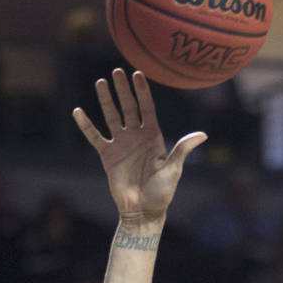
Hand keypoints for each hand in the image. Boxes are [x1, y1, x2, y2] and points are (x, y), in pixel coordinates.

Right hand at [73, 68, 206, 221]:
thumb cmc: (162, 192)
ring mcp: (121, 144)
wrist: (143, 211)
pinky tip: (78, 111)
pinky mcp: (107, 155)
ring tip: (100, 82)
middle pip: (129, 108)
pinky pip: (94, 137)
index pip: (147, 109)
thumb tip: (203, 134)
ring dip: (106, 100)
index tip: (138, 74)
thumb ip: (183, 149)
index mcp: (154, 137)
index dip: (142, 92)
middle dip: (123, 90)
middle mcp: (136, 137)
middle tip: (117, 71)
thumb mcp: (174, 169)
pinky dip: (86, 125)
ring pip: (111, 117)